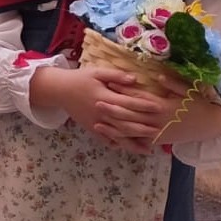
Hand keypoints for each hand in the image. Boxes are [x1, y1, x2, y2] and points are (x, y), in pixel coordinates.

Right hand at [31, 65, 157, 151]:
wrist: (59, 90)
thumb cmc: (80, 79)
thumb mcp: (97, 72)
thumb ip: (116, 75)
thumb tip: (135, 79)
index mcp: (104, 97)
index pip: (128, 103)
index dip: (144, 105)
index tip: (159, 107)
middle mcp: (101, 112)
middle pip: (125, 122)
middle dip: (143, 127)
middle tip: (161, 130)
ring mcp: (96, 122)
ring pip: (117, 135)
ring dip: (133, 141)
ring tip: (148, 147)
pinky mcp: (91, 128)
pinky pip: (106, 139)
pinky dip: (118, 144)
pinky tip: (129, 148)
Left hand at [101, 73, 220, 149]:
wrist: (210, 126)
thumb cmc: (199, 105)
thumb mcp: (189, 90)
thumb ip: (173, 82)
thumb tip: (157, 75)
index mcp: (162, 105)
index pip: (138, 97)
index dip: (122, 90)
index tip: (108, 84)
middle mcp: (157, 120)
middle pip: (130, 114)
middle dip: (112, 108)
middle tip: (95, 101)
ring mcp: (157, 132)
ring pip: (131, 130)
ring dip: (113, 127)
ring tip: (97, 122)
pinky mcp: (158, 141)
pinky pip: (138, 141)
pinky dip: (125, 140)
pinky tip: (112, 139)